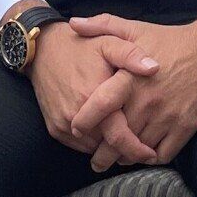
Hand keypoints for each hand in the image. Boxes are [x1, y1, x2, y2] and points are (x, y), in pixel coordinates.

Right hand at [29, 21, 160, 165]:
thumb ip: (131, 55)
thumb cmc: (81, 47)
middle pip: (106, 146)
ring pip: (93, 148)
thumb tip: (154, 68)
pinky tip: (104, 131)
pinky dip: (93, 142)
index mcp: (93, 96)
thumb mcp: (108, 42)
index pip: (117, 135)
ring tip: (125, 138)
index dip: (136, 149)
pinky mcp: (54, 128)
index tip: (150, 154)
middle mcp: (75, 115)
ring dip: (108, 146)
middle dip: (125, 150)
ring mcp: (63, 124)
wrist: (42, 50)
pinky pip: (79, 145)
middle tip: (143, 150)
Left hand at [69, 3, 196, 168]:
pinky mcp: (185, 127)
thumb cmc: (170, 40)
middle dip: (102, 154)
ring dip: (125, 158)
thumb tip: (73, 23)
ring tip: (117, 159)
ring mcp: (167, 116)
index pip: (100, 105)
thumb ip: (102, 26)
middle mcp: (147, 100)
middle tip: (95, 160)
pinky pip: (162, 154)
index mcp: (131, 77)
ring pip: (137, 150)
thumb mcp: (135, 28)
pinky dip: (150, 158)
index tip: (75, 128)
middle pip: (116, 138)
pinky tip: (143, 154)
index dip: (84, 121)